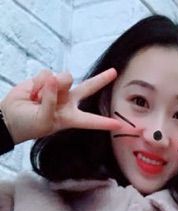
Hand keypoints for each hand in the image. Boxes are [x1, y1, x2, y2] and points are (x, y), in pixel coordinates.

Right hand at [0, 68, 121, 144]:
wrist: (10, 117)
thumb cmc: (29, 125)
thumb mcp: (44, 120)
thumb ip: (51, 100)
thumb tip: (54, 78)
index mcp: (72, 118)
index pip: (92, 121)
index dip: (105, 123)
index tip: (121, 125)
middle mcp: (68, 102)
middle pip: (89, 88)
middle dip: (101, 79)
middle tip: (114, 72)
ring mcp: (58, 90)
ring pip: (64, 78)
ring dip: (50, 86)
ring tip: (38, 98)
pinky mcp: (46, 80)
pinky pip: (48, 74)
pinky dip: (38, 83)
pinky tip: (33, 93)